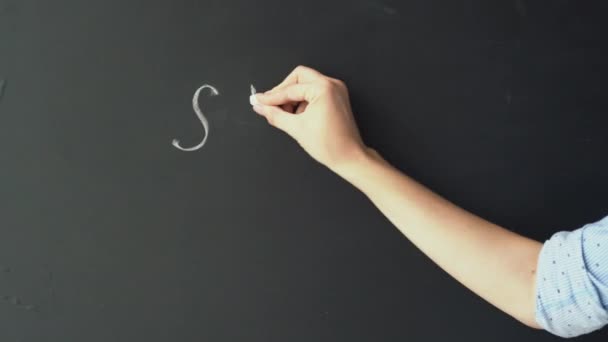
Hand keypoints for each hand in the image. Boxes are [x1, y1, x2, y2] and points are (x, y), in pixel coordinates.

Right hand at [252, 65, 366, 170]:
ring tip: (287, 116)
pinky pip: (313, 93)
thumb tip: (260, 107)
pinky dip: (302, 102)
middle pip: (298, 77)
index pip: (290, 89)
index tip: (257, 100)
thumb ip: (275, 115)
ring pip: (305, 84)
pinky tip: (297, 117)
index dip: (271, 97)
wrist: (349, 158)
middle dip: (283, 91)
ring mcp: (336, 90)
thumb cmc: (331, 145)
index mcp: (323, 89)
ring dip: (293, 97)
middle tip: (272, 105)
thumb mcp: (296, 129)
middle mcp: (332, 85)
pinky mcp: (336, 98)